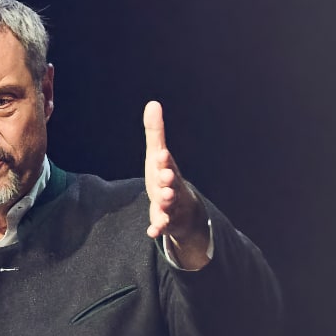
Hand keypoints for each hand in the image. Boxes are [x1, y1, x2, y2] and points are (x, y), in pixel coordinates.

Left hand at [143, 101, 209, 265]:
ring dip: (166, 203)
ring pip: (169, 205)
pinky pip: (163, 226)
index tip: (161, 154)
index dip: (164, 159)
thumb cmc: (166, 177)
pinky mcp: (167, 222)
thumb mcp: (158, 155)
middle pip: (171, 184)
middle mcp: (172, 187)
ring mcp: (171, 206)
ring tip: (163, 201)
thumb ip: (155, 132)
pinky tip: (152, 231)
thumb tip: (152, 103)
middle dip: (168, 180)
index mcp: (168, 170)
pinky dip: (158, 228)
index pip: (166, 163)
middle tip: (165, 176)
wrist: (183, 210)